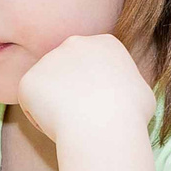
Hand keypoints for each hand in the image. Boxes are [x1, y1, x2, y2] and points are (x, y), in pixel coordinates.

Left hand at [14, 34, 153, 141]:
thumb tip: (123, 91)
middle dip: (73, 93)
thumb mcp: (141, 91)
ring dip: (57, 107)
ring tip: (75, 124)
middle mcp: (75, 43)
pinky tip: (59, 126)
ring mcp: (49, 59)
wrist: (105, 127)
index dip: (97, 89)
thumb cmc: (130, 116)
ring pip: (49, 88)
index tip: (104, 108)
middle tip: (86, 118)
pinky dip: (41, 119)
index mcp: (105, 43)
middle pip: (69, 72)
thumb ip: (126, 84)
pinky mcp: (29, 79)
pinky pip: (31, 103)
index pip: (94, 65)